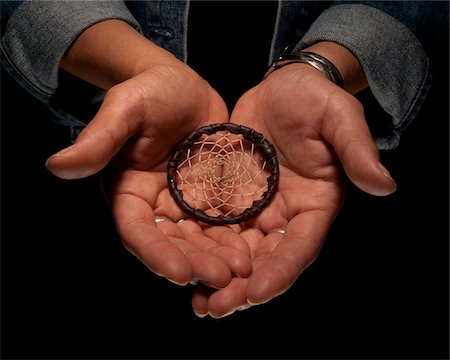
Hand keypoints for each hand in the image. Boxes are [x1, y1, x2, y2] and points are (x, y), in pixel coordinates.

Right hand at [45, 20, 252, 288]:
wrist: (184, 87)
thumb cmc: (151, 91)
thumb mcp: (126, 108)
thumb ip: (99, 139)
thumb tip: (58, 166)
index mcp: (129, 191)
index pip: (137, 229)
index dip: (156, 252)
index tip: (179, 273)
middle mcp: (156, 204)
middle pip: (172, 242)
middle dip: (195, 262)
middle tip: (222, 277)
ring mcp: (186, 203)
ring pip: (200, 238)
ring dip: (218, 257)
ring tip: (242, 270)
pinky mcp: (212, 197)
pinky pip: (223, 223)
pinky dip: (236, 238)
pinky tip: (254, 249)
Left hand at [191, 60, 395, 317]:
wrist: (282, 88)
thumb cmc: (313, 99)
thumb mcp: (337, 117)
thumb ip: (356, 149)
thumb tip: (383, 185)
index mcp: (313, 203)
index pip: (299, 245)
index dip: (280, 270)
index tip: (256, 292)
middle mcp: (284, 214)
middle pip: (264, 258)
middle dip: (242, 286)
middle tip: (215, 308)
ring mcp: (256, 208)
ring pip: (237, 251)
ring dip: (218, 277)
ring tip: (198, 302)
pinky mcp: (230, 197)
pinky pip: (214, 228)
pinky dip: (201, 249)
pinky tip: (182, 264)